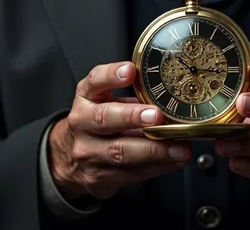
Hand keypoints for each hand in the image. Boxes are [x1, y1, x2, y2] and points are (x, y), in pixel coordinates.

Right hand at [48, 61, 190, 201]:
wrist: (70, 157)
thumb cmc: (98, 120)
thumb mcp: (107, 99)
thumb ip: (132, 93)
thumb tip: (172, 92)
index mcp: (86, 97)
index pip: (95, 81)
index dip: (112, 75)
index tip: (130, 71)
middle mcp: (82, 123)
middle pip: (105, 118)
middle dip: (133, 116)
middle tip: (157, 115)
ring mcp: (88, 152)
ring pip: (121, 152)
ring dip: (154, 149)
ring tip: (179, 147)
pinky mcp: (98, 178)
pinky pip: (131, 173)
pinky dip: (157, 167)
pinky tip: (174, 160)